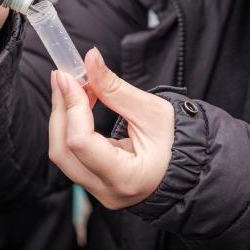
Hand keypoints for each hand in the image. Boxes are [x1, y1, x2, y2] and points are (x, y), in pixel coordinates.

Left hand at [48, 48, 174, 208]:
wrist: (190, 167)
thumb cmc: (178, 142)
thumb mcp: (152, 111)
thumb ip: (116, 88)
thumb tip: (90, 58)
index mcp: (126, 178)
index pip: (81, 143)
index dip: (71, 106)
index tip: (67, 76)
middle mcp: (107, 192)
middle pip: (62, 151)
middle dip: (60, 109)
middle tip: (63, 76)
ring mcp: (98, 190)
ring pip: (62, 153)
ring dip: (62, 115)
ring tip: (71, 85)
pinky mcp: (94, 182)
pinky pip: (71, 153)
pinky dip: (70, 124)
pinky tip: (79, 102)